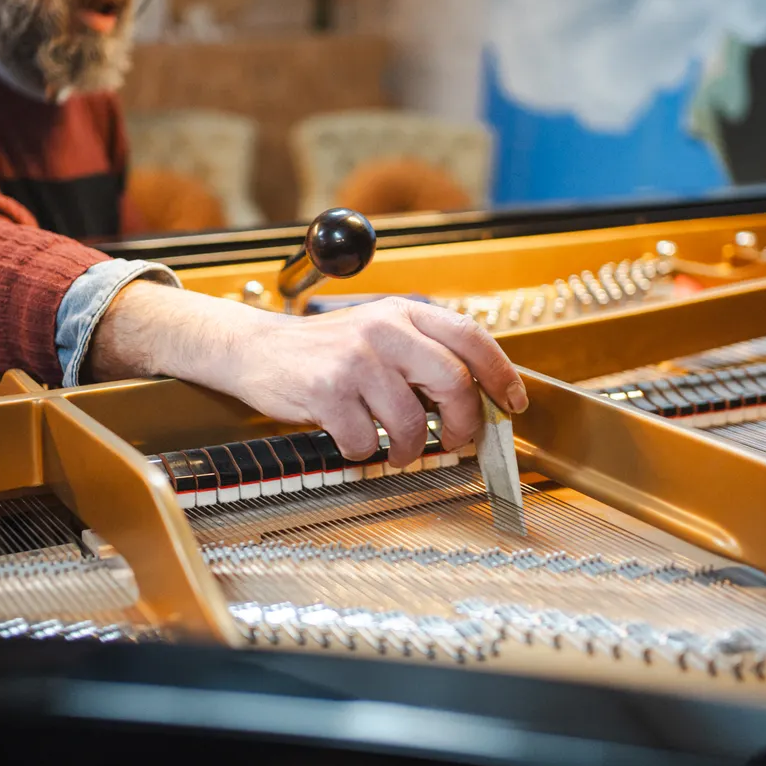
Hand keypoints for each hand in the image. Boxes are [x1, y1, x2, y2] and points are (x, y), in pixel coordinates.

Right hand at [90, 284, 527, 466]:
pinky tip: (352, 440)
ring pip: (412, 421)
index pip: (472, 337)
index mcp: (403, 313)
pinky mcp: (327, 390)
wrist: (254, 349)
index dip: (501, 374)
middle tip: (457, 440)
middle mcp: (384, 330)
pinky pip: (366, 440)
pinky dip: (364, 451)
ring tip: (396, 450)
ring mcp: (355, 359)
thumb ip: (421, 353)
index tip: (511, 403)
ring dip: (410, 449)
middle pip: (454, 382)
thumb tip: (476, 397)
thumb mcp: (377, 333)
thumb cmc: (322, 350)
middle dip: (464, 423)